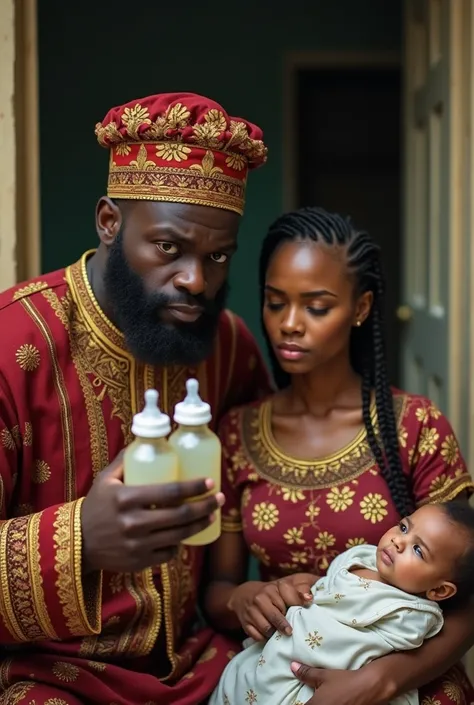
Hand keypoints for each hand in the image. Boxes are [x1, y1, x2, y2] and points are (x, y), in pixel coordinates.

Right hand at [81, 451, 223, 572]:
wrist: (78, 542)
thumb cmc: (96, 505)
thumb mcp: (105, 479)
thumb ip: (126, 459)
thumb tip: (147, 439)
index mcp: (126, 498)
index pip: (170, 492)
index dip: (194, 487)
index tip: (210, 482)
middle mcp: (133, 522)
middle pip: (180, 515)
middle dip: (206, 506)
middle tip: (219, 499)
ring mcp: (137, 545)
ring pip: (179, 536)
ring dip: (200, 525)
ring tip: (212, 515)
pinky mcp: (139, 562)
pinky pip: (168, 553)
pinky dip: (179, 544)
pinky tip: (186, 535)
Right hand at [228, 573, 315, 641]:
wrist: (243, 595)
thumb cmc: (270, 594)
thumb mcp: (282, 587)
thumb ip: (298, 590)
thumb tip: (311, 598)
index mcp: (273, 588)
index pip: (288, 597)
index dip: (298, 603)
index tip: (307, 606)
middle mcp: (261, 598)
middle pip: (276, 617)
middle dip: (284, 625)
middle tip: (290, 631)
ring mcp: (251, 611)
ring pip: (266, 629)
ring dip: (274, 633)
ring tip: (278, 633)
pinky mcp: (245, 623)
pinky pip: (257, 636)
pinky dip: (263, 638)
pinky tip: (267, 635)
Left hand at [291, 662, 387, 704]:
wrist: (369, 688)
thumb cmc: (345, 681)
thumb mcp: (324, 676)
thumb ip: (306, 673)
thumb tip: (292, 666)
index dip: (300, 703)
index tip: (302, 700)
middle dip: (308, 704)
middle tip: (312, 699)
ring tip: (325, 701)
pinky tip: (332, 703)